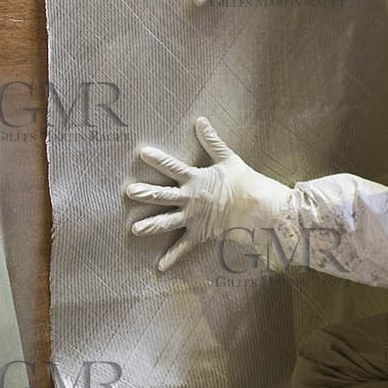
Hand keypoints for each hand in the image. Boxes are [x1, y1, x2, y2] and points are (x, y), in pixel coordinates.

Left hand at [124, 117, 291, 270]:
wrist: (259, 207)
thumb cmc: (243, 181)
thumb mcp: (227, 158)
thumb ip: (211, 141)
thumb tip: (200, 120)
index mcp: (196, 179)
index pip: (172, 167)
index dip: (158, 159)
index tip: (142, 153)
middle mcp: (191, 199)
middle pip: (163, 196)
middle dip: (145, 194)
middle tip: (129, 191)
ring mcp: (194, 218)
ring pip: (167, 222)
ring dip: (150, 225)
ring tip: (133, 229)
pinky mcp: (200, 234)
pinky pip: (184, 248)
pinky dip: (172, 258)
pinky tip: (159, 267)